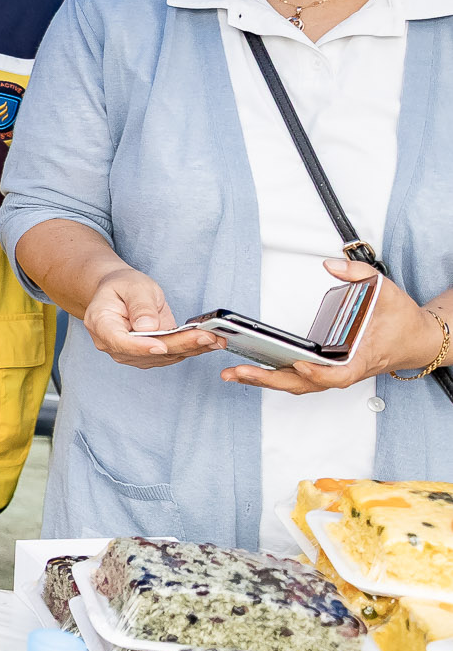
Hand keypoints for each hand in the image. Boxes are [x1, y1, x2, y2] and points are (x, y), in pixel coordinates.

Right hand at [84, 265, 224, 369]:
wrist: (122, 293)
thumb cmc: (123, 286)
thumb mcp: (132, 286)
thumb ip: (140, 306)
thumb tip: (148, 327)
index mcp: (101, 323)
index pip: (119, 341)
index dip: (140, 346)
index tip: (161, 345)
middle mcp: (112, 344)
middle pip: (147, 352)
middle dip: (179, 345)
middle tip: (205, 336)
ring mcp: (129, 353)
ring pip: (163, 357)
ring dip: (190, 348)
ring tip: (214, 338)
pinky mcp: (147, 356)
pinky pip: (170, 356)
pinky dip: (191, 349)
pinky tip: (209, 342)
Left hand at [222, 259, 448, 393]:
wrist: (417, 341)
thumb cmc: (402, 320)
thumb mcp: (386, 290)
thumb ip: (359, 274)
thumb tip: (331, 265)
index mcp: (363, 357)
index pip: (340, 375)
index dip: (319, 374)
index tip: (299, 364)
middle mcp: (346, 370)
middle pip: (307, 385)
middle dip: (271, 380)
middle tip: (239, 371)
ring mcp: (335, 373)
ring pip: (299, 385)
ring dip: (266, 381)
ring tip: (233, 373)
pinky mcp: (327, 370)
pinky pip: (299, 379)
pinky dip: (275, 376)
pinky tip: (250, 369)